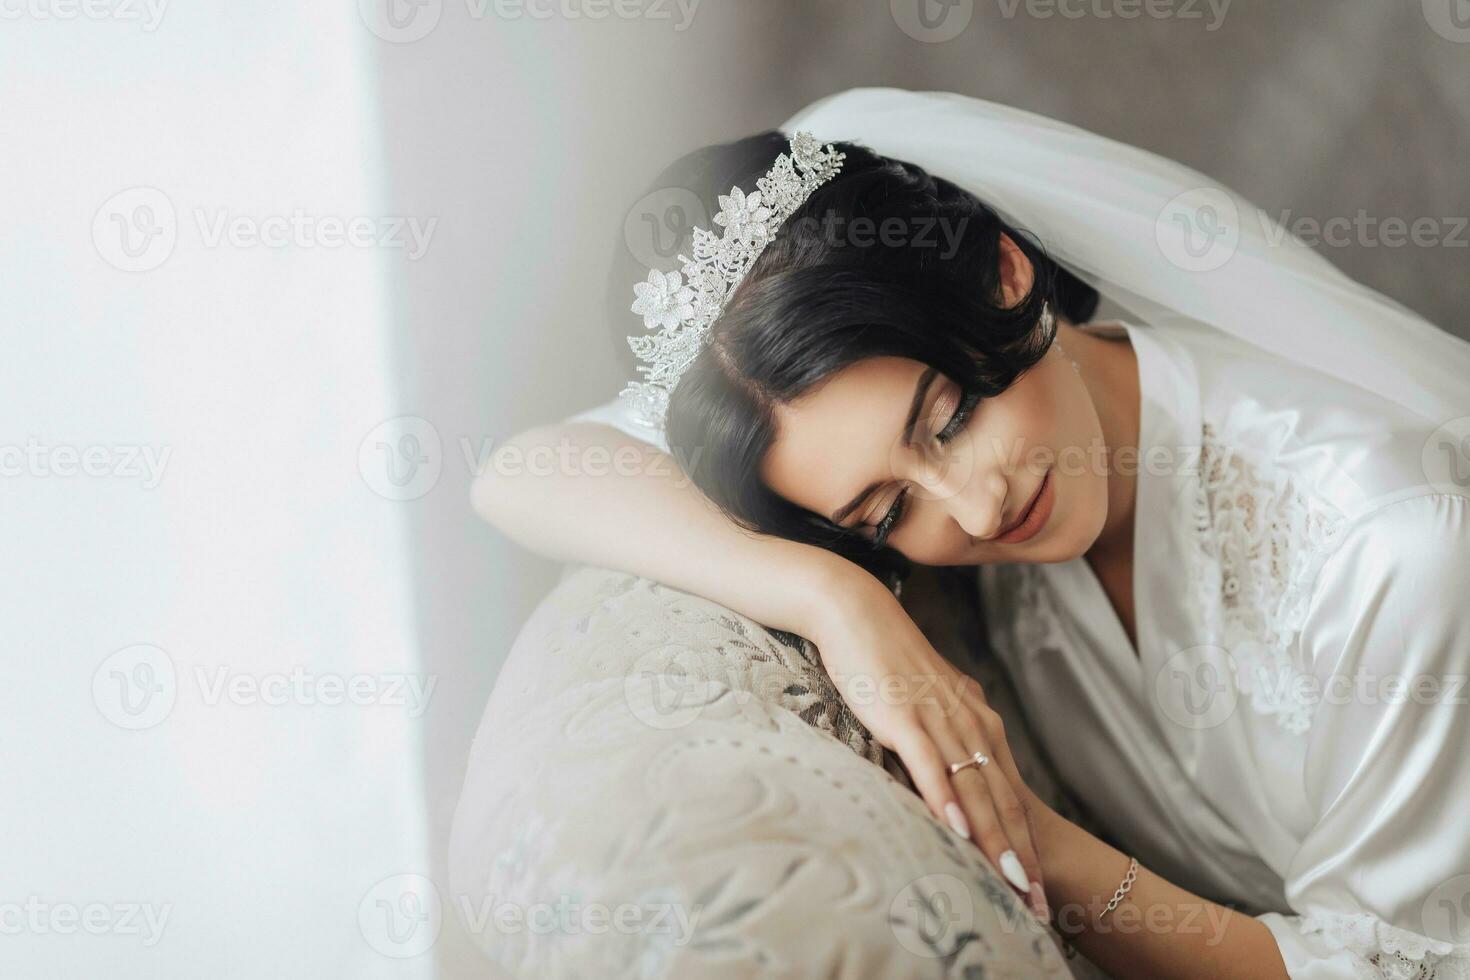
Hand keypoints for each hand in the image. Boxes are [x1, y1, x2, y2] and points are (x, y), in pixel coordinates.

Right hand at [809, 569, 1049, 920]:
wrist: (854, 612)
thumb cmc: (884, 659)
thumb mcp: (925, 701)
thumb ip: (943, 734)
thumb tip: (950, 773)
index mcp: (977, 721)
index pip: (1010, 794)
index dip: (1027, 844)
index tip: (1041, 890)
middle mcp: (968, 722)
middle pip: (1004, 801)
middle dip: (1024, 858)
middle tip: (1040, 908)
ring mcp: (938, 718)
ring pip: (976, 790)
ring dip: (995, 842)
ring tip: (1014, 886)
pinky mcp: (904, 714)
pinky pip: (931, 764)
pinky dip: (947, 799)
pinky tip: (959, 831)